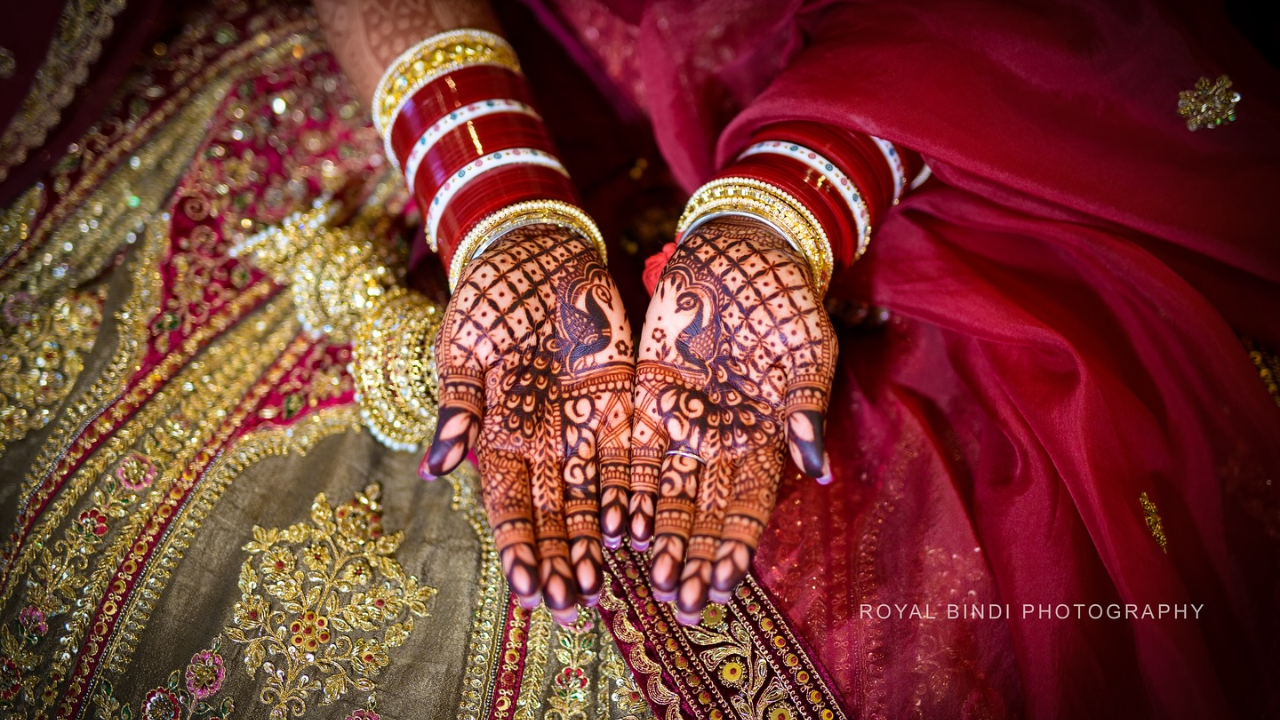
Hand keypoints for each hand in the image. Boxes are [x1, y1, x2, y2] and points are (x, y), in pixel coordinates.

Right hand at [425, 226, 633, 623]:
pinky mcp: (622, 405)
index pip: (508, 506)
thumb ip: (457, 408)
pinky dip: (636, 495)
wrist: (537, 252)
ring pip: (594, 498)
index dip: (518, 548)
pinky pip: (632, 459)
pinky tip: (642, 531)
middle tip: (571, 608)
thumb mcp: (464, 350)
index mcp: (498, 437)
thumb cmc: (489, 299)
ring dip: (597, 543)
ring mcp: (584, 429)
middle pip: (553, 516)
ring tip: (606, 586)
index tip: (526, 591)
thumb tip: (436, 466)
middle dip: (560, 563)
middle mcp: (543, 445)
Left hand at [630, 217, 835, 623]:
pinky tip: (610, 524)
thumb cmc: (785, 297)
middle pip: (702, 510)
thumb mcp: (805, 347)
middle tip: (680, 601)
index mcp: (763, 435)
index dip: (735, 543)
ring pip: (662, 491)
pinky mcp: (643, 395)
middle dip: (692, 557)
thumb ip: (806, 405)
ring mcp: (679, 421)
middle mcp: (719, 440)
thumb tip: (817, 468)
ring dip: (655, 535)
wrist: (740, 247)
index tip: (723, 583)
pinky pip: (628, 449)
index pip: (748, 502)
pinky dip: (620, 486)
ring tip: (646, 578)